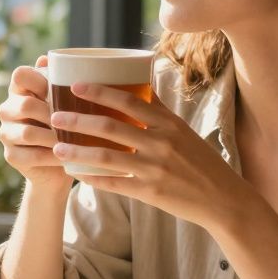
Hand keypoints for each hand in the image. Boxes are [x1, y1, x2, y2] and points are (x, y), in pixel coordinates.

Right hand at [0, 55, 70, 189]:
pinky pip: (33, 155)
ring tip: (74, 140)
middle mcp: (7, 110)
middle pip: (25, 104)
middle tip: (74, 120)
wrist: (59, 165)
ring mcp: (6, 134)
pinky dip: (53, 156)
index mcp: (18, 90)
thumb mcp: (65, 102)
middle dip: (52, 113)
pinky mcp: (11, 156)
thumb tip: (47, 56)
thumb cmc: (64, 125)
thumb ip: (57, 81)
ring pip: (28, 132)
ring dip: (54, 136)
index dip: (40, 80)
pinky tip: (68, 156)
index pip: (19, 74)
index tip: (59, 91)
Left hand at [48, 82, 250, 229]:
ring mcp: (155, 169)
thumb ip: (159, 109)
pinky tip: (77, 173)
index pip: (130, 101)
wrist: (223, 200)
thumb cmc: (200, 161)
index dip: (101, 92)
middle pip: (112, 127)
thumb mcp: (183, 130)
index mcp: (170, 124)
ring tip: (56, 146)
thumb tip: (141, 78)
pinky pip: (115, 184)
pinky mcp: (151, 193)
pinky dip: (93, 178)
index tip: (76, 86)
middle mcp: (162, 144)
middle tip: (54, 116)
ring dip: (78, 151)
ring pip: (107, 157)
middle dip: (78, 120)